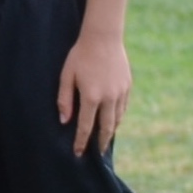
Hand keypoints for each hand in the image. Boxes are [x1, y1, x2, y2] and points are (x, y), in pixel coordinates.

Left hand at [57, 32, 131, 155]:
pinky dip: (118, 117)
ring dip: (111, 131)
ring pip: (117, 119)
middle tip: (97, 154)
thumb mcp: (67, 76)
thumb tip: (64, 121)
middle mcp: (109, 98)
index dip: (81, 142)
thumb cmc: (80, 56)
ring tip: (104, 139)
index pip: (86, 126)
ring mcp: (121, 92)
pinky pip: (123, 107)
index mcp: (91, 96)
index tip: (78, 153)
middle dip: (101, 142)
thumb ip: (65, 99)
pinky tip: (113, 120)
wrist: (103, 38)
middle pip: (106, 127)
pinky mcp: (128, 86)